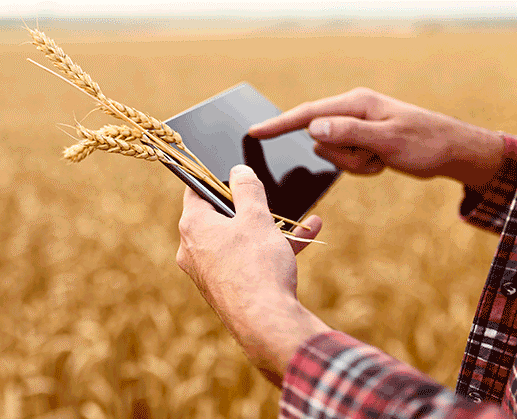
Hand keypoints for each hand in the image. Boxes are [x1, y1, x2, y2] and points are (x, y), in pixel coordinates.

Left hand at [176, 165, 330, 386]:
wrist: (266, 324)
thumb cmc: (257, 267)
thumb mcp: (256, 218)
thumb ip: (247, 188)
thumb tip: (238, 171)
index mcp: (193, 226)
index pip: (195, 189)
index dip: (214, 177)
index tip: (233, 172)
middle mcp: (193, 249)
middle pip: (220, 216)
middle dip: (251, 207)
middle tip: (271, 198)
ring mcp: (208, 271)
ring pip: (239, 240)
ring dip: (270, 228)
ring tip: (302, 220)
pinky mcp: (226, 288)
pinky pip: (246, 260)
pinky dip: (270, 249)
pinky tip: (306, 237)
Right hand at [248, 87, 503, 189]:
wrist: (452, 151)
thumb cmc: (425, 142)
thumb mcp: (387, 140)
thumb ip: (348, 133)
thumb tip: (312, 128)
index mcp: (355, 104)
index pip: (308, 114)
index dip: (279, 124)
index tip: (255, 132)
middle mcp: (351, 112)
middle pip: (320, 141)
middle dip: (343, 157)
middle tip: (374, 157)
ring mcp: (356, 127)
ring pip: (332, 153)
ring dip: (356, 164)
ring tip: (382, 159)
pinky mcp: (361, 140)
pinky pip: (346, 160)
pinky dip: (362, 167)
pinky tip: (383, 162)